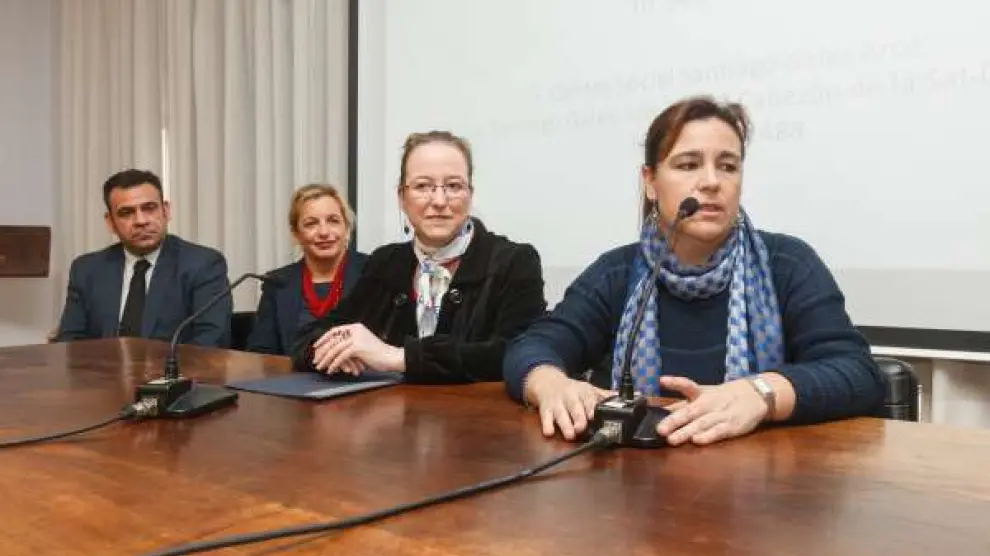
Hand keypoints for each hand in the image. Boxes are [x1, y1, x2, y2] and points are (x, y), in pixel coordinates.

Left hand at [312, 324, 404, 373]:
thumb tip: (333, 352)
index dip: (324, 339)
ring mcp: (356, 338)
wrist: (391, 357)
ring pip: (335, 349)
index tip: (316, 347)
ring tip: (320, 367)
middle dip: (322, 351)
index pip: (335, 331)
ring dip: (326, 359)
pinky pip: (341, 356)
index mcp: (356, 328)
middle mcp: (355, 330)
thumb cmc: (377, 354)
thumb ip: (349, 345)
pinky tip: (331, 370)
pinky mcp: (358, 347)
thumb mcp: (362, 345)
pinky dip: (334, 364)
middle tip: (315, 360)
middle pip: (333, 340)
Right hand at [524, 365, 613, 440]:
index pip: (589, 399)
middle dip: (578, 417)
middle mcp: (570, 396)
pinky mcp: (545, 409)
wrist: (547, 381)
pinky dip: (546, 424)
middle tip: (582, 428)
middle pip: (574, 406)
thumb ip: (605, 396)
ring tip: (570, 435)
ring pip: (560, 413)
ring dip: (565, 424)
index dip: (591, 407)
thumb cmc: (572, 391)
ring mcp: (557, 402)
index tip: (594, 415)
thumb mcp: (588, 391)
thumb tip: (629, 397)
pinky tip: (549, 432)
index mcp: (583, 392)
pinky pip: (544, 416)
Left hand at [655, 375, 769, 445]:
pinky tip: (697, 441)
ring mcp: (721, 414)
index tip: (662, 381)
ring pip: (702, 423)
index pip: (687, 385)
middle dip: (674, 420)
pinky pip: (719, 431)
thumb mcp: (703, 395)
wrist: (755, 396)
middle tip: (660, 429)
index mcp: (701, 393)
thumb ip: (681, 404)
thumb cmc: (722, 397)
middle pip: (690, 410)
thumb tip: (659, 411)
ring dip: (686, 432)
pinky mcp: (732, 426)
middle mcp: (710, 402)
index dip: (675, 382)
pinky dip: (708, 436)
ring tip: (672, 439)